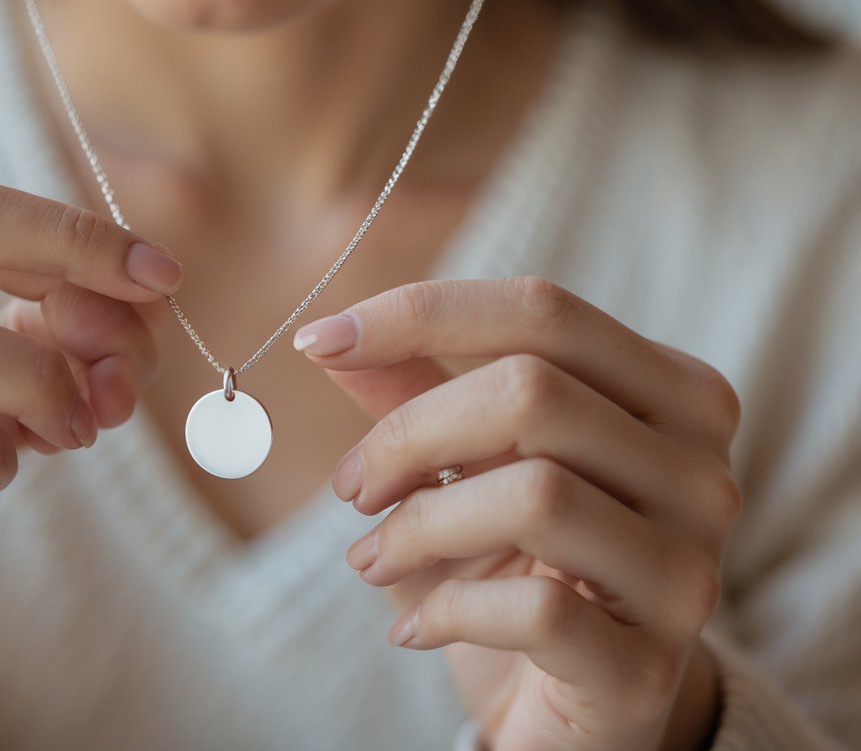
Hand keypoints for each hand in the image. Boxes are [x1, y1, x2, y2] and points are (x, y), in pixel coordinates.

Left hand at [295, 277, 740, 750]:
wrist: (579, 708)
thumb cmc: (522, 564)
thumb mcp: (469, 464)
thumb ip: (417, 392)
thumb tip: (333, 341)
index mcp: (671, 395)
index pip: (543, 312)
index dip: (420, 315)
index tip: (319, 340)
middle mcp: (700, 471)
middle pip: (532, 392)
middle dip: (408, 432)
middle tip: (354, 486)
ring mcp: (686, 570)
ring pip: (536, 496)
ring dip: (418, 526)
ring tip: (370, 558)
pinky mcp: (649, 668)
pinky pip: (535, 609)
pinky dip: (446, 610)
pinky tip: (416, 626)